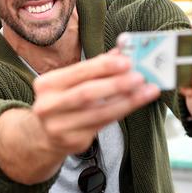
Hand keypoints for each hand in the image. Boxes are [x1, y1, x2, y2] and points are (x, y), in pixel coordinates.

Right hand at [32, 50, 159, 154]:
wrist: (46, 134)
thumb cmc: (62, 101)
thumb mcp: (71, 82)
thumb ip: (95, 67)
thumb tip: (122, 51)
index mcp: (47, 84)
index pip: (78, 72)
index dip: (103, 66)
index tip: (126, 61)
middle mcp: (49, 105)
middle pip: (87, 93)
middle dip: (116, 84)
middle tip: (139, 77)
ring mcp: (59, 126)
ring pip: (99, 112)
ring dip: (126, 100)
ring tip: (145, 91)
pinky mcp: (73, 141)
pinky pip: (103, 124)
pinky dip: (121, 112)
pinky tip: (133, 103)